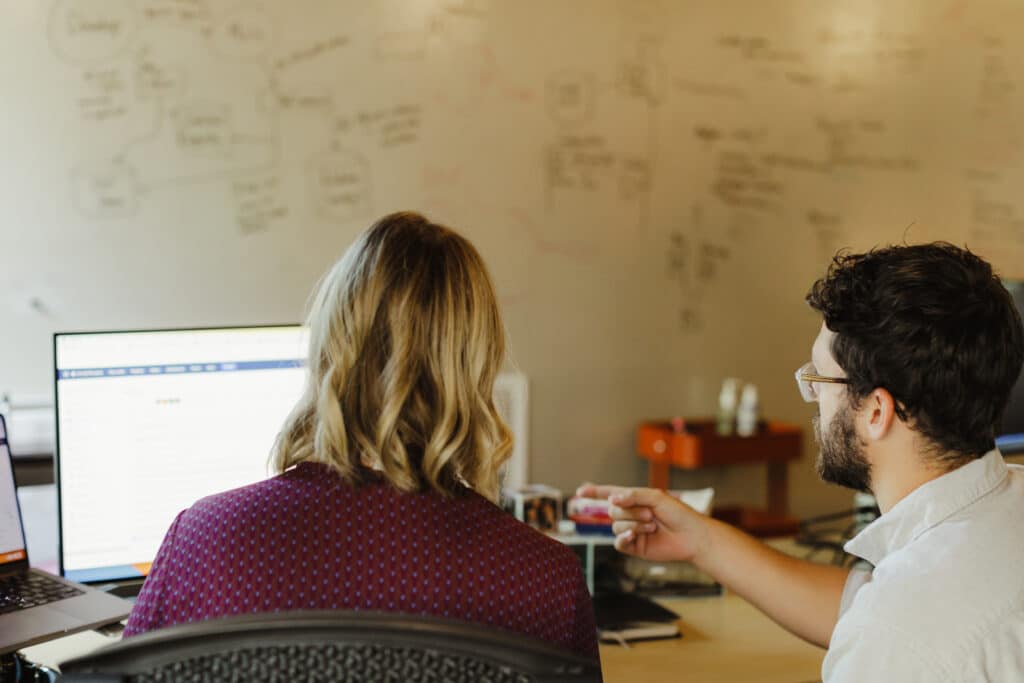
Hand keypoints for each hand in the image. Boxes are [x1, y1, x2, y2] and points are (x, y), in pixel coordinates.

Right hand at [576, 484, 710, 563]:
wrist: (693, 536)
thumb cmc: (678, 514)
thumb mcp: (655, 497)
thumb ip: (632, 496)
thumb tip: (611, 500)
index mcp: (635, 500)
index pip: (610, 494)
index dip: (595, 492)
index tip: (580, 492)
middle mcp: (631, 515)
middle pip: (612, 511)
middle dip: (630, 511)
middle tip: (650, 514)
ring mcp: (632, 531)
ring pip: (616, 526)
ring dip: (634, 524)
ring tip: (652, 525)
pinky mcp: (635, 547)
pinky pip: (619, 542)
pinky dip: (624, 537)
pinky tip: (633, 535)